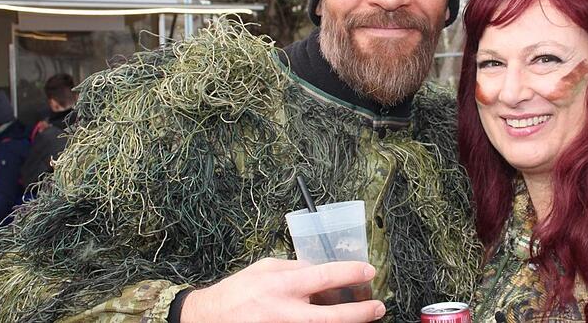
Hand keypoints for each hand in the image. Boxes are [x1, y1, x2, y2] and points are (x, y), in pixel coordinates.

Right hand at [180, 258, 384, 322]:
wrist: (210, 318)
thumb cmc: (238, 292)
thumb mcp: (265, 269)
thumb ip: (294, 269)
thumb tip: (321, 269)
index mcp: (280, 285)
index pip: (322, 277)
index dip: (349, 273)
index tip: (368, 271)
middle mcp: (284, 311)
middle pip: (330, 317)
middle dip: (359, 313)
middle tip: (378, 307)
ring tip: (364, 319)